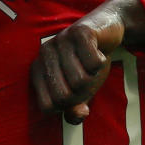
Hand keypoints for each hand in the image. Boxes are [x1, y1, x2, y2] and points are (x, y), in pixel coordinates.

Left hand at [30, 0, 137, 123]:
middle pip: (64, 97)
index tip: (75, 93)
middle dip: (82, 93)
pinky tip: (99, 52)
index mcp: (38, 71)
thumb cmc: (87, 63)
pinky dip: (101, 62)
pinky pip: (94, 63)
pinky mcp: (79, 31)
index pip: (47, 107)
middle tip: (87, 76)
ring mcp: (61, 41)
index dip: (67, 107)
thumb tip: (77, 115)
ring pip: (81, 80)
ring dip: (94, 76)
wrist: (106, 29)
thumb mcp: (81, 90)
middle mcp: (44, 55)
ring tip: (91, 62)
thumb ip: (75, 108)